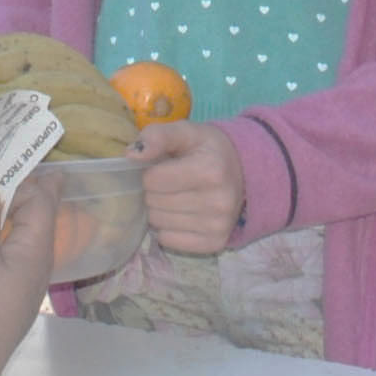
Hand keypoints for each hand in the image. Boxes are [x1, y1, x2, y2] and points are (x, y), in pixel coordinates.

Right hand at [0, 180, 57, 375]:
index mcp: (35, 252)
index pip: (43, 204)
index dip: (34, 178)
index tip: (23, 156)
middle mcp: (34, 270)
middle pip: (37, 223)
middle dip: (29, 196)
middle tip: (17, 170)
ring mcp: (19, 291)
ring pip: (22, 243)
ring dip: (11, 219)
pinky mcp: (1, 305)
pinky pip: (7, 261)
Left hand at [130, 120, 246, 255]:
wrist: (244, 170)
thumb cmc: (208, 150)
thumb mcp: (186, 132)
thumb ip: (158, 136)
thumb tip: (131, 155)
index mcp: (210, 171)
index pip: (152, 180)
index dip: (152, 172)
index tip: (165, 167)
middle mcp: (218, 201)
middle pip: (154, 203)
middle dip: (155, 191)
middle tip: (170, 183)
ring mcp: (218, 225)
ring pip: (158, 223)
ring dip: (160, 210)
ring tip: (176, 197)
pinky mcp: (215, 243)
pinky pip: (169, 241)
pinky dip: (168, 229)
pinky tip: (182, 214)